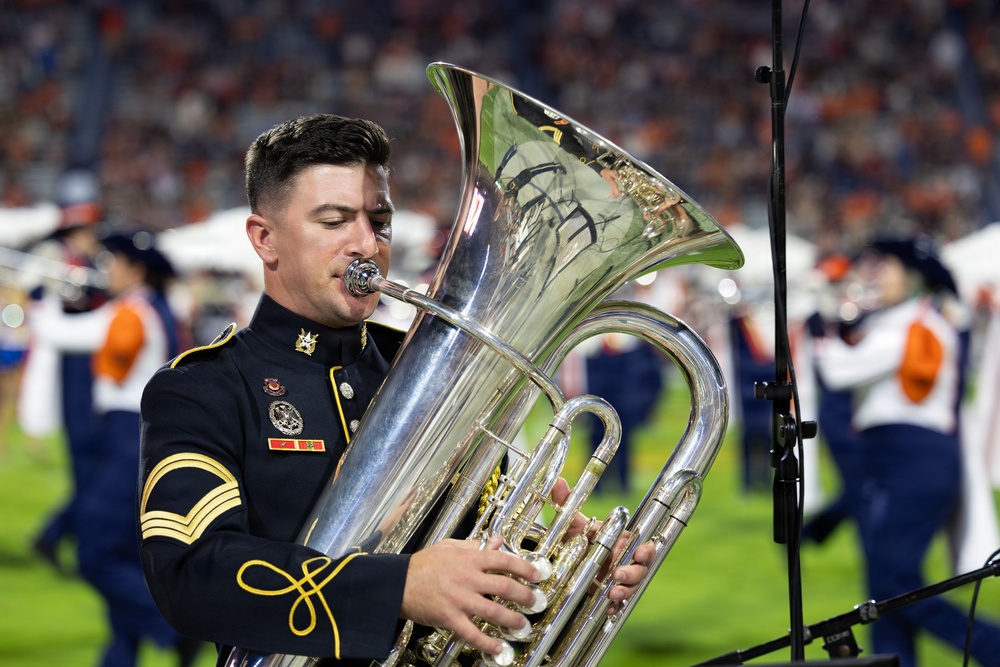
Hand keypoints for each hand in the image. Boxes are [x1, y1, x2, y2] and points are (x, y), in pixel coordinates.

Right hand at [402, 535, 541, 657]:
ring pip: (493, 611)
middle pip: (504, 587)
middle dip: (524, 596)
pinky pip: (472, 634)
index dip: (524, 567)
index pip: (503, 560)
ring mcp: (460, 600)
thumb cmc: (422, 564)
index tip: (536, 575)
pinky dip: (487, 643)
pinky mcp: (450, 618)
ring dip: (512, 620)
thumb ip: (474, 545)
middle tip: (534, 602)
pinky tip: (498, 648)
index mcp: (469, 559)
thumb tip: (496, 541)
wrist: (398, 583)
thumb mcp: (449, 547)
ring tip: (522, 625)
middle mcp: (468, 579)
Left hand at [550, 478, 654, 614]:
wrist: (564, 559)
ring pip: (632, 586)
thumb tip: (558, 482)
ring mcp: (618, 578)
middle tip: (618, 575)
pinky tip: (609, 608)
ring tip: (612, 593)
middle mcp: (623, 560)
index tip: (640, 553)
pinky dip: (616, 606)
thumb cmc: (576, 537)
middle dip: (633, 573)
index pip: (642, 544)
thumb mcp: (571, 522)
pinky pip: (619, 603)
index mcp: (621, 541)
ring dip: (625, 590)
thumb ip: (566, 501)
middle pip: (641, 568)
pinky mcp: (609, 593)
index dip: (646, 550)